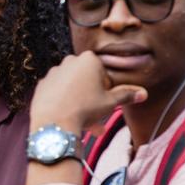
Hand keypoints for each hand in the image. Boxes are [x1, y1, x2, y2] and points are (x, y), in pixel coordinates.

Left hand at [29, 51, 146, 133]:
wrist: (54, 123)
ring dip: (79, 103)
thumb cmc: (84, 109)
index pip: (103, 73)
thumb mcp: (110, 102)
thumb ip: (126, 95)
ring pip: (72, 88)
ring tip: (84, 124)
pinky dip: (63, 103)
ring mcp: (53, 72)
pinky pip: (57, 93)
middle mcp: (69, 61)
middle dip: (92, 98)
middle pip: (86, 80)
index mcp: (89, 60)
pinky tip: (68, 118)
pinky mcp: (42, 84)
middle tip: (95, 115)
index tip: (105, 101)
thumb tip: (142, 94)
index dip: (106, 89)